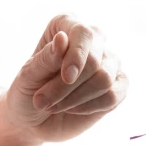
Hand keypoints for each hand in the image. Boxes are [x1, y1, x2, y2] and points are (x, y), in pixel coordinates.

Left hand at [1, 13, 128, 143]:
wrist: (33, 120)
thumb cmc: (27, 91)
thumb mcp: (28, 75)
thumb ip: (46, 58)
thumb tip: (63, 38)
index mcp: (66, 25)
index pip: (82, 33)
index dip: (77, 55)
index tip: (67, 77)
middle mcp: (92, 39)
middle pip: (94, 59)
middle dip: (67, 86)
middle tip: (42, 102)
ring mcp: (108, 61)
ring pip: (104, 79)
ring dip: (76, 98)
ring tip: (52, 107)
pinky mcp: (117, 84)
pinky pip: (113, 95)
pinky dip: (90, 106)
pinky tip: (72, 110)